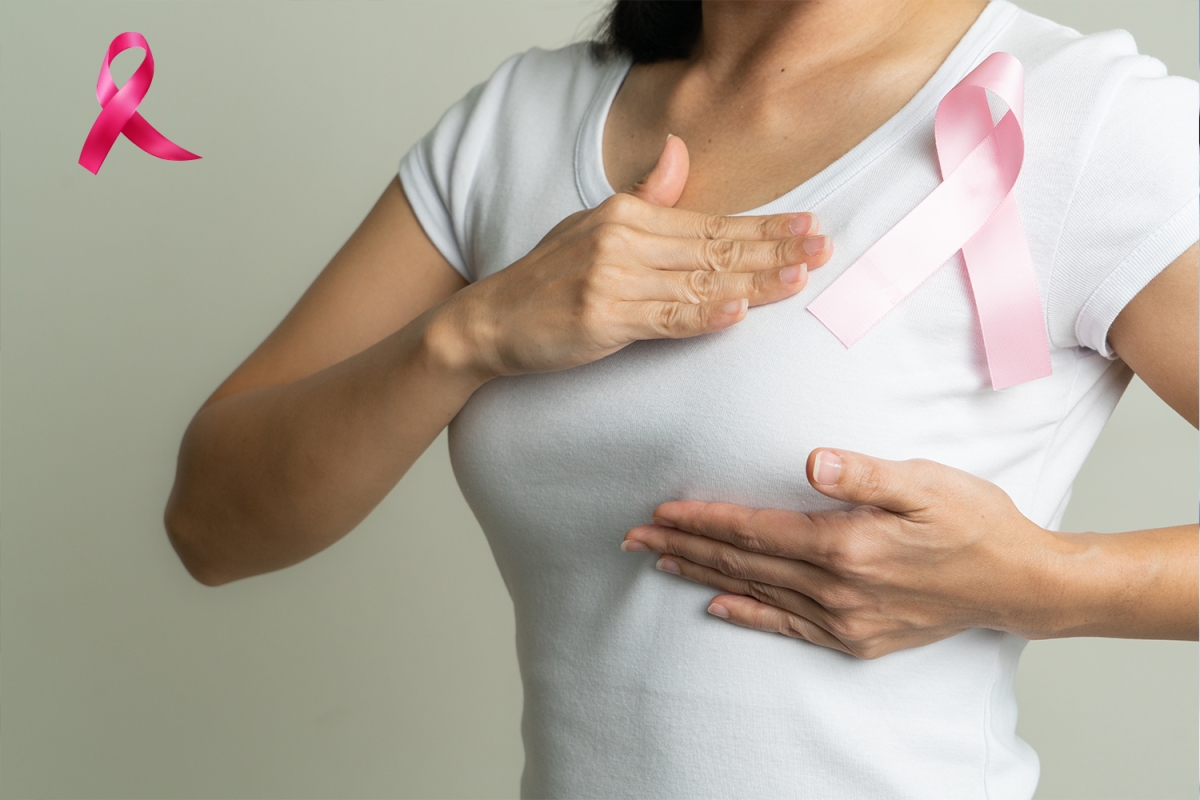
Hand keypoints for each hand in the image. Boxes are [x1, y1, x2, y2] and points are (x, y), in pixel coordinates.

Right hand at [441, 135, 832, 378]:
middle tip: (823, 248)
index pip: (710, 223)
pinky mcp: (601, 319)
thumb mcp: (595, 224)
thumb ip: (646, 196)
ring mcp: (611, 279)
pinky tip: (736, 314)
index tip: (809, 226)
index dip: (764, 226)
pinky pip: (663, 319)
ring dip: (752, 282)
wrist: (492, 319)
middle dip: (774, 249)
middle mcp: (622, 241)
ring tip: (797, 279)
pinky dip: (701, 317)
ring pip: (698, 283)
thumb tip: (679, 151)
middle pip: (713, 248)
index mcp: (627, 216)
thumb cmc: (550, 277)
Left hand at [621, 449, 1061, 658]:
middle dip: (683, 547)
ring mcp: (845, 619)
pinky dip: (748, 614)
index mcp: (846, 546)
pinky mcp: (856, 637)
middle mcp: (837, 590)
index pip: (753, 530)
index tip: (660, 511)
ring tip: (658, 562)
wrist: (1017, 583)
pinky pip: (787, 626)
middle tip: (633, 537)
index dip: (703, 519)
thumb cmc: (973, 522)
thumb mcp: (926, 483)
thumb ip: (865, 473)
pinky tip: (716, 606)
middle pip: (742, 563)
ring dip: (702, 576)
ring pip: (755, 592)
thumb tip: (814, 461)